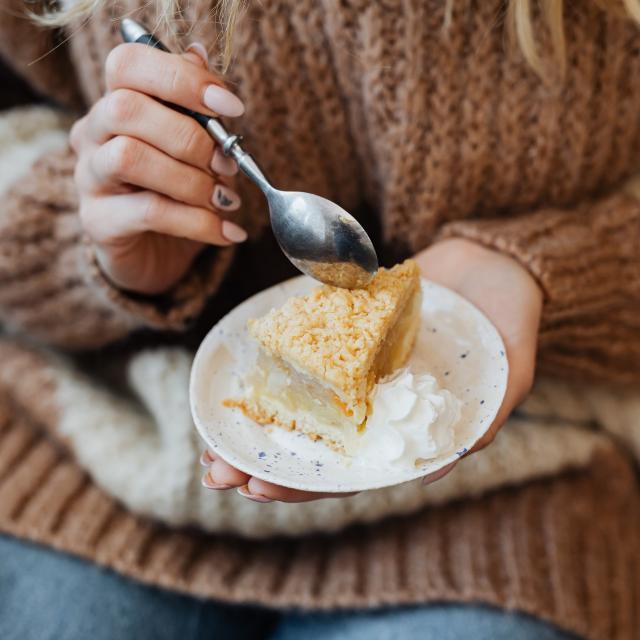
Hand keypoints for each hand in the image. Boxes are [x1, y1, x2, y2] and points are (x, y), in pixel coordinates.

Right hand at [70, 42, 246, 294]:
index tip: (231, 108)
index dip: (181, 77)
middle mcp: (93, 134)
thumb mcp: (195, 151)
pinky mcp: (98, 222)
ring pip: (130, 157)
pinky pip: (149, 212)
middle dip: (190, 136)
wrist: (154, 255)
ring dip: (191, 180)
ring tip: (225, 201)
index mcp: (116, 104)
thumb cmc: (177, 194)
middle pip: (125, 108)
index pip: (128, 64)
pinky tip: (228, 232)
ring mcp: (89, 178)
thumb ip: (196, 109)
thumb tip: (200, 54)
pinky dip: (198, 222)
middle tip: (227, 166)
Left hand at [201, 238, 542, 501]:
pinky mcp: (347, 332)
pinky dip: (274, 364)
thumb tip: (441, 466)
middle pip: (313, 444)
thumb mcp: (511, 372)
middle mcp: (375, 404)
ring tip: (211, 433)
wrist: (494, 261)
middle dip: (263, 459)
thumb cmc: (510, 318)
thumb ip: (484, 419)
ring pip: (300, 404)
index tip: (256, 488)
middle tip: (214, 471)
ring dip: (258, 419)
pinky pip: (306, 351)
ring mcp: (358, 369)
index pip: (350, 469)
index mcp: (406, 427)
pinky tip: (241, 373)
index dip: (304, 484)